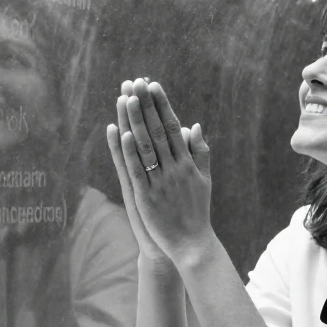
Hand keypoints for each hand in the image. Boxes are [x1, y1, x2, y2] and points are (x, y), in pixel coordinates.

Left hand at [111, 79, 212, 262]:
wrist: (192, 244)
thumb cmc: (197, 212)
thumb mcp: (204, 180)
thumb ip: (200, 152)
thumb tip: (194, 125)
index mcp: (187, 163)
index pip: (172, 127)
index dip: (162, 105)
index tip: (153, 85)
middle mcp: (174, 169)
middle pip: (157, 131)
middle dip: (146, 105)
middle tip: (137, 82)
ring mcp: (160, 182)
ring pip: (145, 146)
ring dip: (135, 121)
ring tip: (127, 98)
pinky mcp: (146, 197)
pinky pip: (137, 170)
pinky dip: (130, 152)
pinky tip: (123, 134)